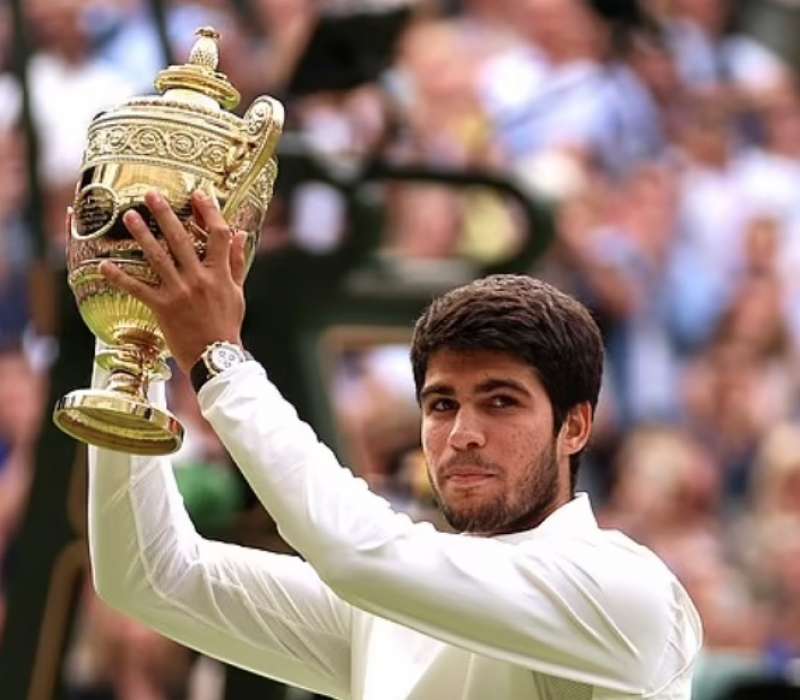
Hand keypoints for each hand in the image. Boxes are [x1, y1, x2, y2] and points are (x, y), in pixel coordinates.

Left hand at [99, 190, 248, 374]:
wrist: (216, 356)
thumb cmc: (227, 324)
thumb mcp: (237, 292)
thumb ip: (237, 262)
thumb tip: (241, 234)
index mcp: (220, 274)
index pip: (218, 235)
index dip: (209, 212)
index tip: (198, 194)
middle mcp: (199, 279)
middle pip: (181, 239)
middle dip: (165, 214)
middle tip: (151, 195)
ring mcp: (179, 292)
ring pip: (158, 257)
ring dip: (141, 235)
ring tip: (128, 216)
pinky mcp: (162, 307)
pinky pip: (138, 288)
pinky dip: (120, 277)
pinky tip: (104, 265)